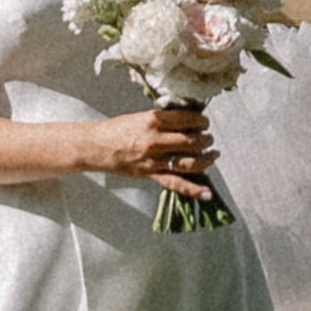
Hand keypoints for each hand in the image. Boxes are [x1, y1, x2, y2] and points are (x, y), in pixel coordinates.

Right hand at [96, 102, 216, 198]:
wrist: (97, 147)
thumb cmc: (118, 129)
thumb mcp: (141, 117)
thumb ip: (163, 119)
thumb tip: (187, 119)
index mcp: (153, 121)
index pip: (186, 119)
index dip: (200, 120)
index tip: (204, 122)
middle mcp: (155, 140)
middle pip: (191, 140)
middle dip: (206, 139)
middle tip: (209, 137)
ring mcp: (154, 160)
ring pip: (189, 162)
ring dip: (206, 159)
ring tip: (213, 154)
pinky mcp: (151, 174)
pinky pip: (176, 183)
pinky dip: (193, 190)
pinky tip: (207, 193)